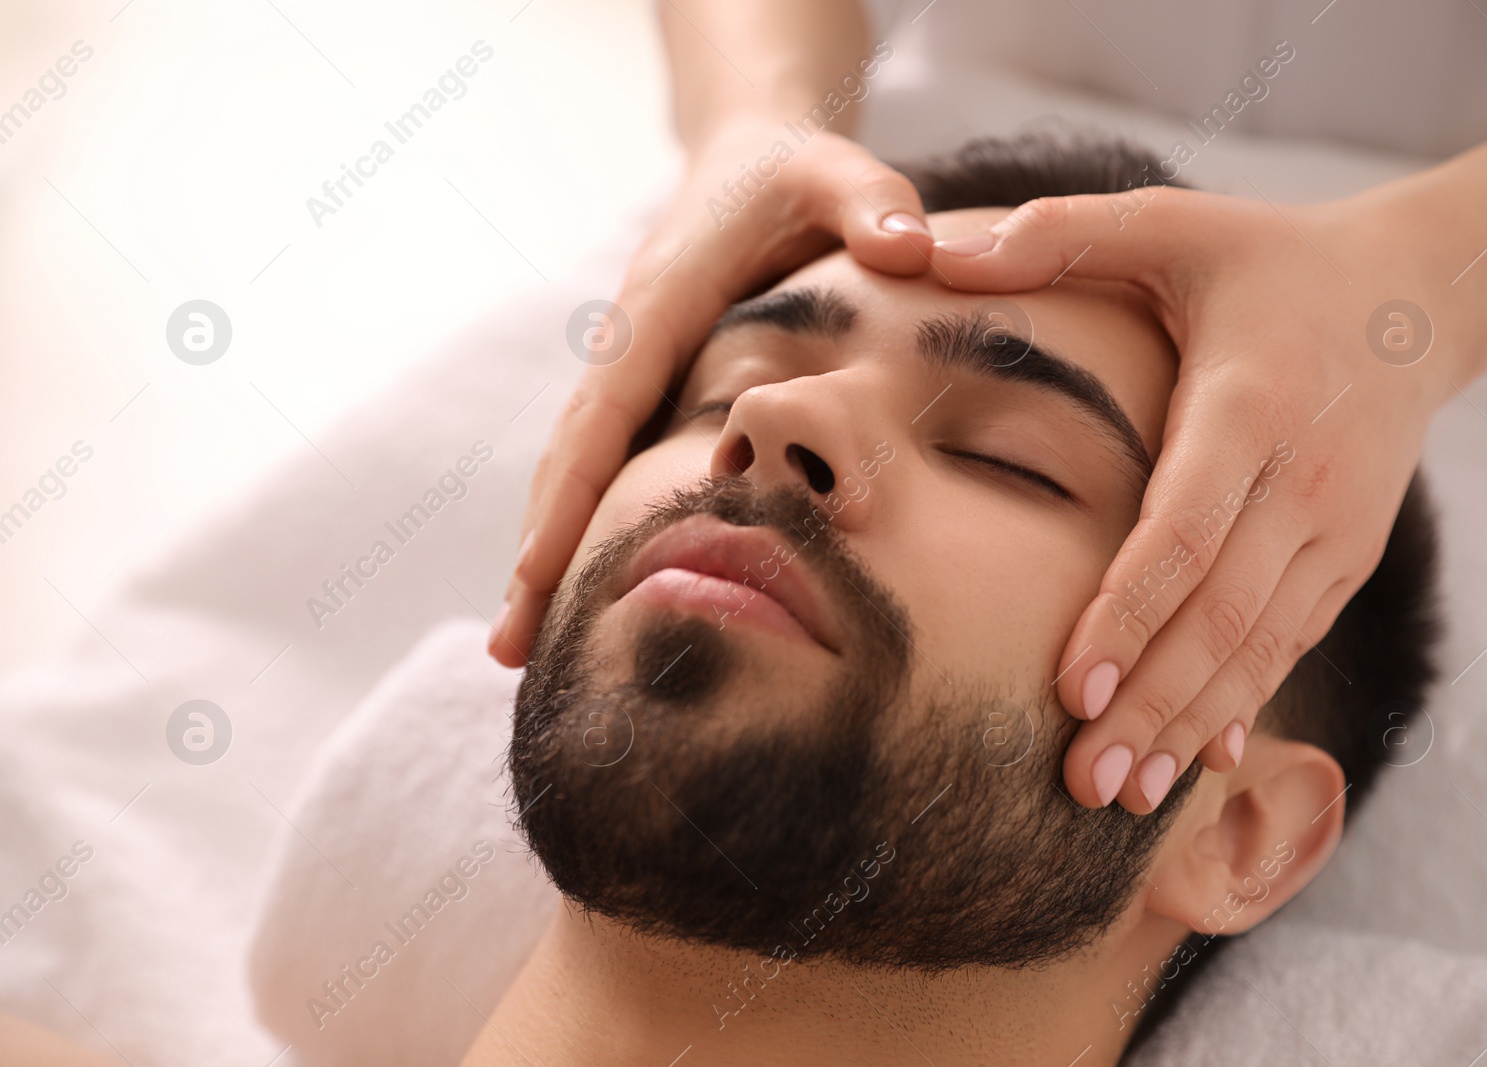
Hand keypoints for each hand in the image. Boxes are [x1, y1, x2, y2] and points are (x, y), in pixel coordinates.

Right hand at [489, 117, 930, 665]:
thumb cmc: (791, 172)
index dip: (572, 493)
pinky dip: (581, 527)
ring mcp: (632, 372)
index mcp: (658, 309)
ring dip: (545, 554)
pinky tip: (577, 590)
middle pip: (568, 461)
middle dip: (535, 552)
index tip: (539, 569)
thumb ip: (871, 202)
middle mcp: (627, 346)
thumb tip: (911, 250)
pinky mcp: (647, 389)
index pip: (604, 411)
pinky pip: (605, 466)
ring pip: (575, 472)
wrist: (751, 157)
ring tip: (520, 649)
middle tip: (511, 650)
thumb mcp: (835, 171)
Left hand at [930, 185, 1468, 811]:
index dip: (1127, 615)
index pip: (1183, 531)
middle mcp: (1301, 482)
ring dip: (1191, 725)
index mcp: (1250, 406)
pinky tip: (1196, 760)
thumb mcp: (1170, 225)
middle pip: (1220, 616)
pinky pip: (1289, 644)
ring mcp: (1334, 529)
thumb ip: (1055, 235)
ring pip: (1258, 647)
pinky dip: (1241, 705)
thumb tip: (931, 247)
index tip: (1069, 688)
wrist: (1415, 295)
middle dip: (1150, 704)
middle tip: (1082, 781)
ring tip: (1123, 794)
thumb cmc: (1265, 259)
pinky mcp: (1347, 556)